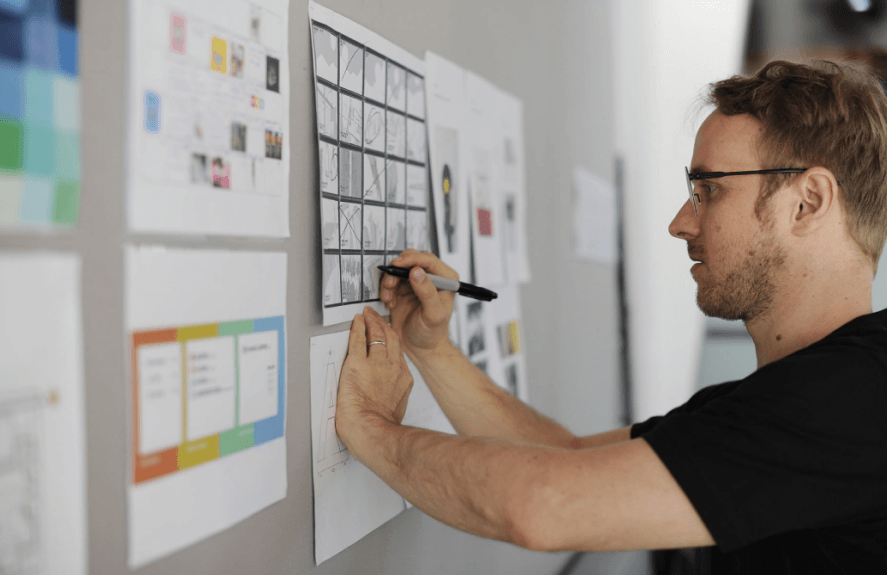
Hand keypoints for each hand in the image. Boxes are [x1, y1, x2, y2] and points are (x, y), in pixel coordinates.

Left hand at [336, 307, 413, 449]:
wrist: (374, 434)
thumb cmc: (382, 430)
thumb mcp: (396, 410)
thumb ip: (392, 398)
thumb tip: (384, 400)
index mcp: (402, 380)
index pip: (398, 354)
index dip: (392, 342)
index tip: (388, 337)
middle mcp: (393, 368)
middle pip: (391, 339)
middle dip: (384, 326)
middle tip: (377, 318)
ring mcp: (376, 365)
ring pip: (376, 336)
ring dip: (372, 322)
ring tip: (367, 315)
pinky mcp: (357, 365)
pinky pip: (358, 340)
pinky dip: (358, 328)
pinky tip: (357, 321)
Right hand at [380, 249, 457, 354]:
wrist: (420, 348)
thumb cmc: (432, 334)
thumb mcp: (433, 314)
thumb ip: (427, 292)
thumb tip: (417, 272)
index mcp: (446, 280)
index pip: (428, 260)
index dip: (411, 259)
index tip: (398, 265)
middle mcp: (431, 278)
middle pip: (411, 259)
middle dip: (397, 271)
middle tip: (390, 284)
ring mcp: (416, 283)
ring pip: (398, 269)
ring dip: (389, 282)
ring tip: (389, 298)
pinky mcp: (403, 290)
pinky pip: (391, 280)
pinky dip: (387, 290)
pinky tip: (390, 303)